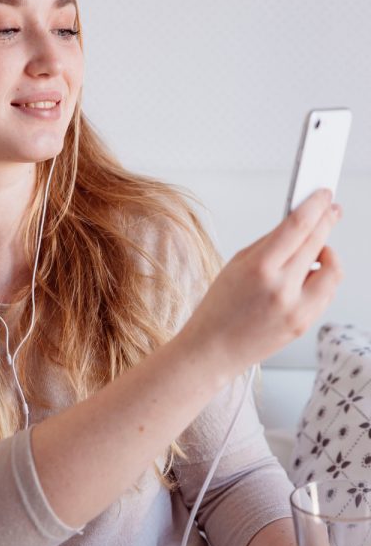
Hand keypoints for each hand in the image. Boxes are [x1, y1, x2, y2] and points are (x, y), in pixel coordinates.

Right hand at [179, 188, 342, 376]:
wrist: (212, 351)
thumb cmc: (218, 308)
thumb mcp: (235, 265)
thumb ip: (268, 244)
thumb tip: (295, 224)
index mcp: (260, 268)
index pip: (298, 226)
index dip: (315, 205)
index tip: (324, 195)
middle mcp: (282, 289)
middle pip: (318, 243)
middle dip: (327, 221)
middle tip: (331, 210)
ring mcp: (297, 309)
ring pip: (332, 269)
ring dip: (327, 253)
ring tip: (316, 250)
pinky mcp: (305, 323)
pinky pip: (326, 292)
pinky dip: (322, 278)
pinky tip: (310, 274)